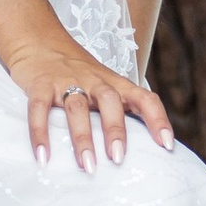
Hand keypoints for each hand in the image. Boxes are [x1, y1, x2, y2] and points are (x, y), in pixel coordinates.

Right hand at [7, 31, 175, 171]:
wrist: (39, 40)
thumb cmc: (77, 72)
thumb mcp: (103, 85)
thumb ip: (118, 109)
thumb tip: (137, 149)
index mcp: (114, 83)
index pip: (144, 97)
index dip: (158, 119)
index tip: (167, 145)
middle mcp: (94, 80)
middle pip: (110, 101)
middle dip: (115, 130)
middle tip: (118, 159)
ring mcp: (66, 80)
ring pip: (77, 107)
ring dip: (83, 137)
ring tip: (87, 166)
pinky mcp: (40, 84)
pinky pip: (39, 108)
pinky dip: (40, 132)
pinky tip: (43, 157)